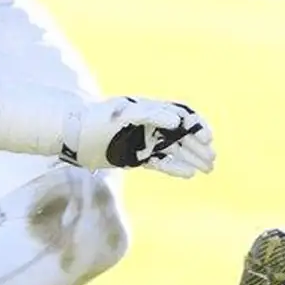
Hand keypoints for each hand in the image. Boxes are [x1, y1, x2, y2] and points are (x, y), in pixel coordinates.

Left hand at [61, 96, 214, 177]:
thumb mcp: (125, 112)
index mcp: (151, 110)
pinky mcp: (135, 157)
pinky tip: (189, 175)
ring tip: (208, 169)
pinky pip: (160, 163)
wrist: (71, 134)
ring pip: (174, 151)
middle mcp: (150, 126)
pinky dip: (174, 168)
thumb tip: (179, 122)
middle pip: (181, 136)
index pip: (182, 116)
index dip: (197, 126)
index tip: (208, 138)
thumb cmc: (98, 119)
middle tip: (213, 160)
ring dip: (191, 159)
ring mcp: (143, 141)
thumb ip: (152, 114)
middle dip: (199, 147)